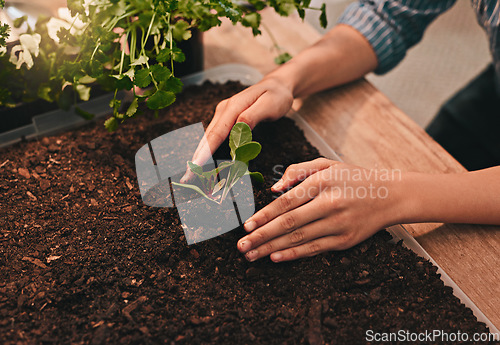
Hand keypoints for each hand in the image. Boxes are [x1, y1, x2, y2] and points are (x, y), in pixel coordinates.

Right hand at [181, 75, 293, 181]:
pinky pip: (215, 137)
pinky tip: (204, 162)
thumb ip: (252, 116)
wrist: (277, 86)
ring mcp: (223, 115)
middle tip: (187, 177)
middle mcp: (223, 110)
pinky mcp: (226, 120)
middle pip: (207, 137)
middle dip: (197, 158)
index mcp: (232, 107)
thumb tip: (237, 129)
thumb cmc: (276, 97)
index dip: (205, 151)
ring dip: (200, 156)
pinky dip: (208, 150)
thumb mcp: (269, 105)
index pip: (216, 133)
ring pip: (208, 138)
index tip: (196, 166)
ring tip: (191, 174)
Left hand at [237, 158, 404, 261]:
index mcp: (322, 182)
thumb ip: (298, 171)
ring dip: (272, 249)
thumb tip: (274, 189)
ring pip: (298, 239)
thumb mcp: (327, 164)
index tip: (246, 226)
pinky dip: (293, 254)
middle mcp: (329, 204)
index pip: (287, 202)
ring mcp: (338, 224)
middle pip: (288, 224)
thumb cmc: (353, 178)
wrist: (390, 195)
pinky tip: (275, 258)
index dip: (264, 216)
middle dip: (262, 237)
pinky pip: (314, 249)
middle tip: (241, 247)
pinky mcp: (344, 240)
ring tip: (251, 255)